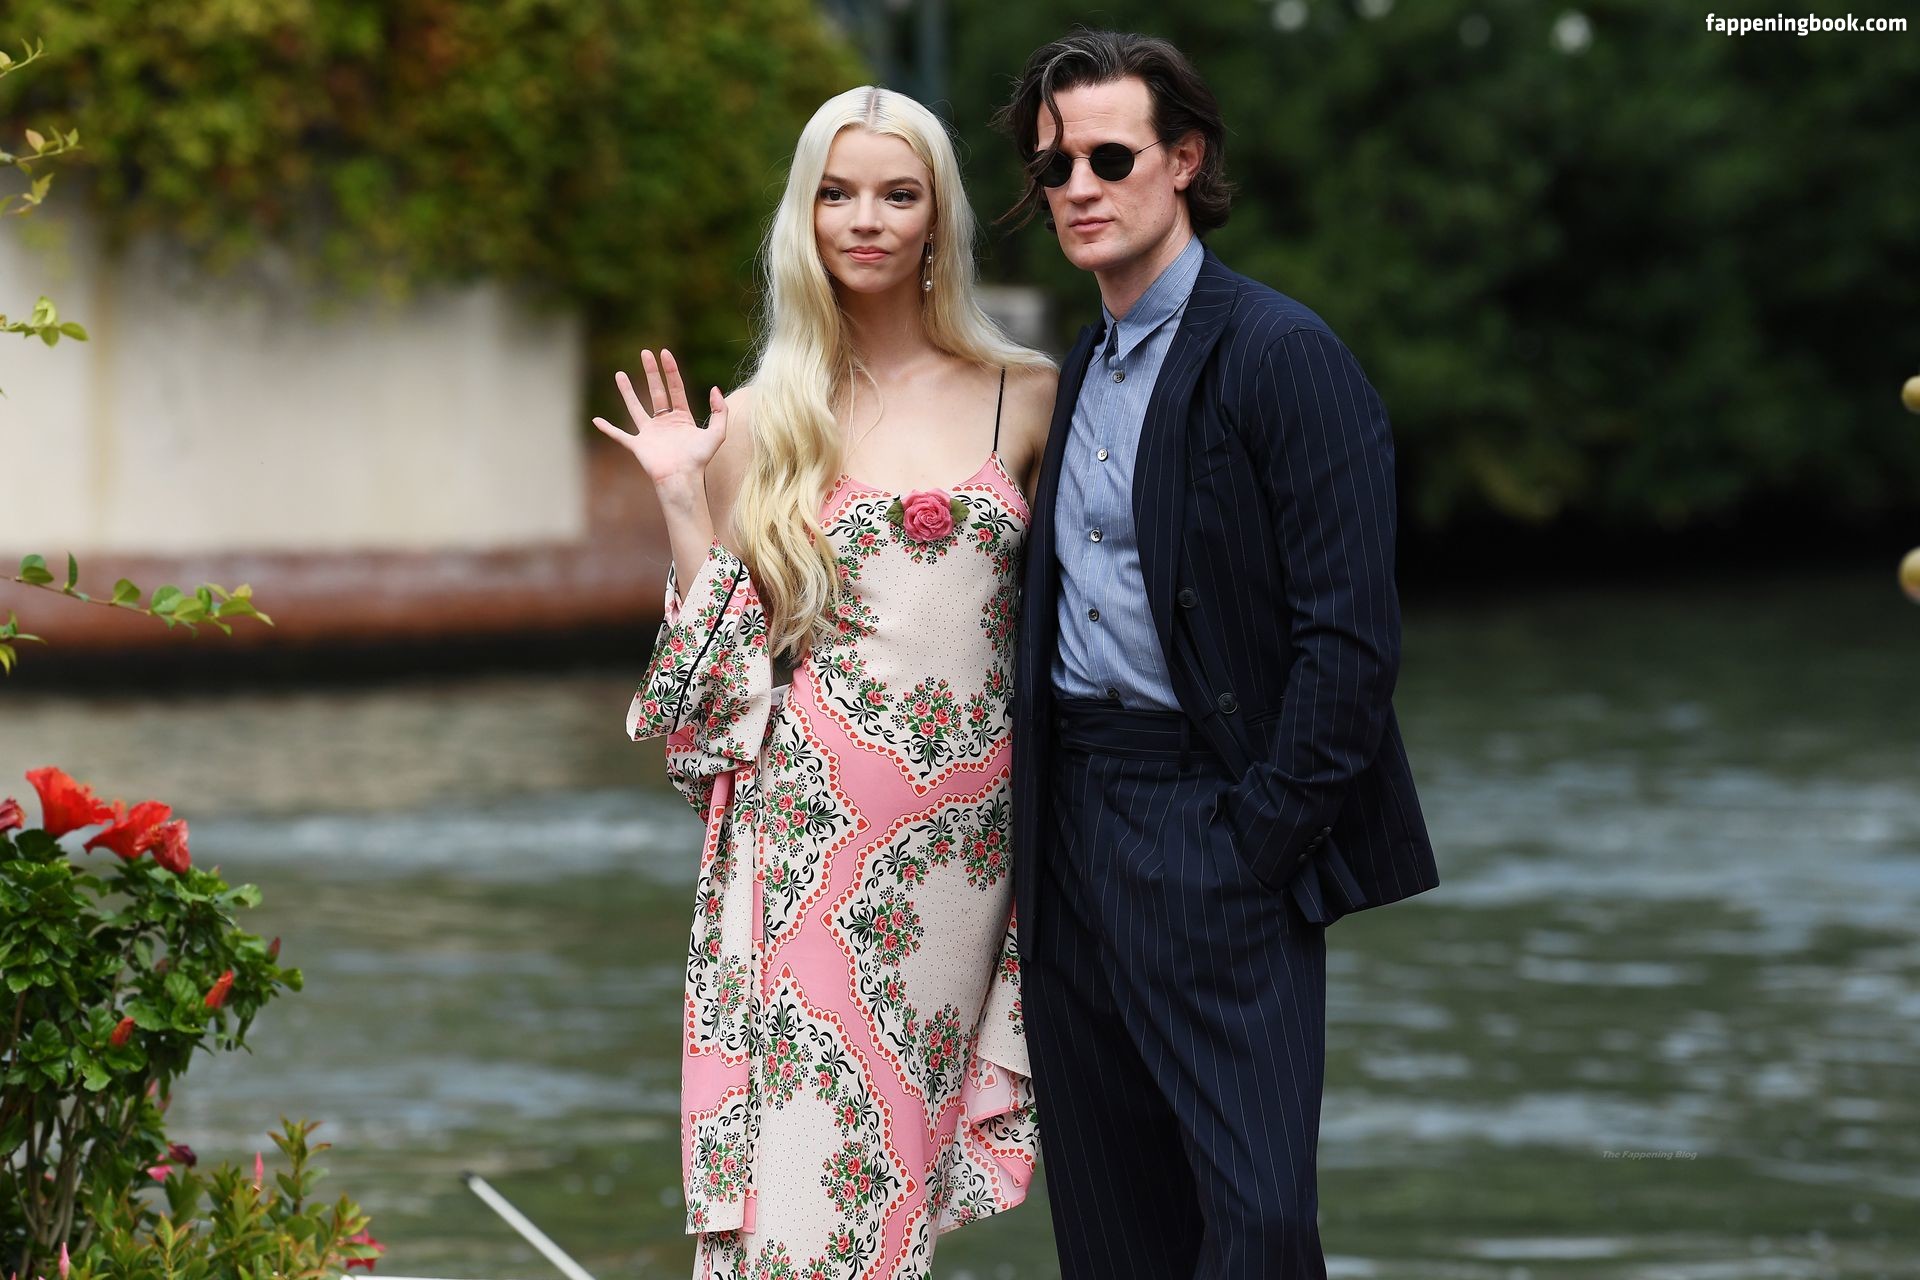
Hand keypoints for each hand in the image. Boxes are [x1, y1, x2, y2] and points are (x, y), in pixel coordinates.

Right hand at [592, 349, 728, 487]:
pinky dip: (608, 429)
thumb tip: (714, 389)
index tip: (664, 353)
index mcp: (681, 418)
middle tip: (645, 353)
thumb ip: (720, 411)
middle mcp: (664, 423)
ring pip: (635, 407)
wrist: (682, 479)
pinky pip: (620, 435)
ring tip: (619, 374)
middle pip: (656, 391)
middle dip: (651, 372)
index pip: (675, 388)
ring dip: (627, 391)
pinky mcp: (638, 445)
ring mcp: (650, 433)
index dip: (671, 370)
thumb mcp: (718, 433)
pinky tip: (597, 421)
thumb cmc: (700, 460)